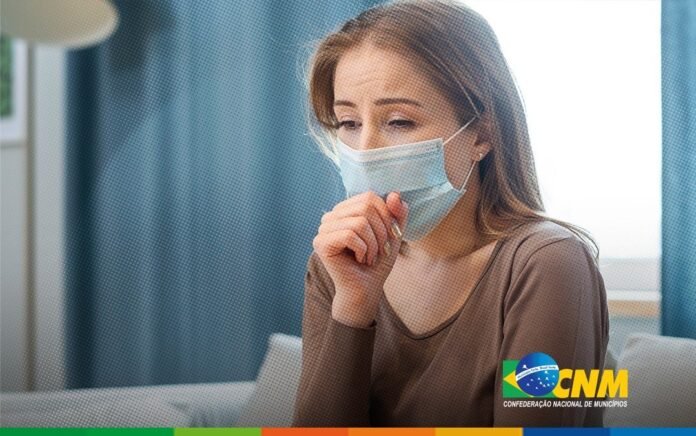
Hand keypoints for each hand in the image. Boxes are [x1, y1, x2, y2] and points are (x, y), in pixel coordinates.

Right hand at [312, 191, 408, 327]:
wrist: (365, 291)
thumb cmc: (376, 264)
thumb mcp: (392, 235)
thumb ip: (396, 214)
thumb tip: (395, 194)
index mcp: (346, 211)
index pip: (370, 197)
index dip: (387, 216)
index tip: (390, 238)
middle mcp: (332, 217)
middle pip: (366, 206)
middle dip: (381, 231)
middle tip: (380, 250)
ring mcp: (324, 229)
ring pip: (360, 221)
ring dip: (373, 244)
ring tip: (369, 257)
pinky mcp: (321, 243)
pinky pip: (350, 235)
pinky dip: (363, 250)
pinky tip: (359, 260)